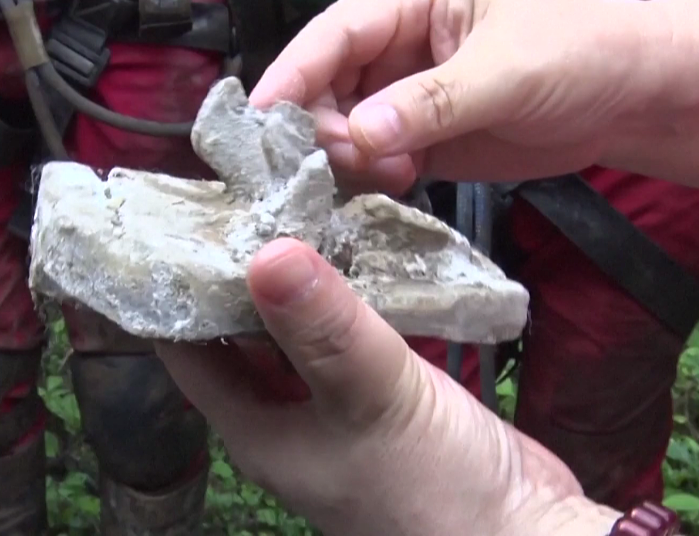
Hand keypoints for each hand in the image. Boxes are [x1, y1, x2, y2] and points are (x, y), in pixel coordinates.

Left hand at [156, 238, 619, 534]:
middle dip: (237, 270)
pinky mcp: (381, 393)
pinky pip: (347, 334)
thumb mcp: (370, 398)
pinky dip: (344, 295)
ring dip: (293, 279)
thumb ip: (323, 328)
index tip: (177, 219)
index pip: (187, 350)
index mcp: (255, 428)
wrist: (523, 535)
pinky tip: (349, 244)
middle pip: (240, 332)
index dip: (175, 287)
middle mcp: (283, 417)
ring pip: (297, 329)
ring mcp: (334, 405)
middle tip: (238, 196)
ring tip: (285, 203)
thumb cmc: (433, 484)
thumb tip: (264, 253)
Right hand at [250, 0, 663, 191]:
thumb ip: (433, 102)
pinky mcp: (416, 140)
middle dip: (322, 124)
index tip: (260, 118)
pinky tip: (397, 181)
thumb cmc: (578, 56)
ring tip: (392, 171)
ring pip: (340, 127)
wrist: (628, 102)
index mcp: (412, 3)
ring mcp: (403, 97)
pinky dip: (368, 175)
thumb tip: (358, 133)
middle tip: (344, 158)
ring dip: (348, 155)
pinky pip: (369, 159)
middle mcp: (395, 48)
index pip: (335, 33)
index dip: (294, 71)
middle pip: (325, 84)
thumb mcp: (508, 72)